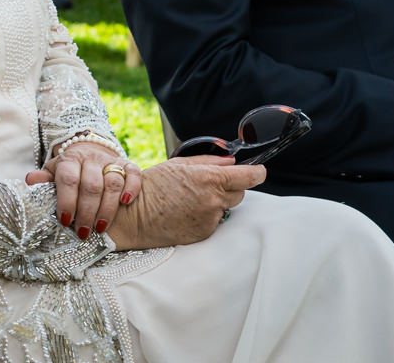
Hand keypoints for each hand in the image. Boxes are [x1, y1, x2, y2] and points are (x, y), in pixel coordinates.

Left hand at [25, 139, 139, 239]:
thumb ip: (45, 180)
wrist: (89, 151)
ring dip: (107, 207)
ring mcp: (110, 161)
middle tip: (83, 232)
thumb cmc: (69, 170)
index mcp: (70, 159)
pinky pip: (133, 174)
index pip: (68, 179)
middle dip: (87, 212)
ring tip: (100, 228)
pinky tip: (126, 202)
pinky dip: (131, 188)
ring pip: (112, 182)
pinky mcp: (127, 165)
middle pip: (91, 185)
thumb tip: (30, 181)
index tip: (65, 221)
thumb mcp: (54, 172)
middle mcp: (91, 158)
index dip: (67, 201)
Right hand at [106, 156, 264, 249]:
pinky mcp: (204, 233)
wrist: (135, 216)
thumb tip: (231, 161)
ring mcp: (210, 219)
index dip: (257, 173)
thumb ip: (209, 161)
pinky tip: (187, 212)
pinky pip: (214, 221)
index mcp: (209, 178)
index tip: (259, 171)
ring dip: (218, 202)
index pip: (248, 176)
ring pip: (227, 208)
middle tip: (209, 184)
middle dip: (231, 187)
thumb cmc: (152, 186)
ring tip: (192, 199)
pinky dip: (207, 215)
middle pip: (240, 193)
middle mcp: (214, 200)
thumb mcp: (178, 165)